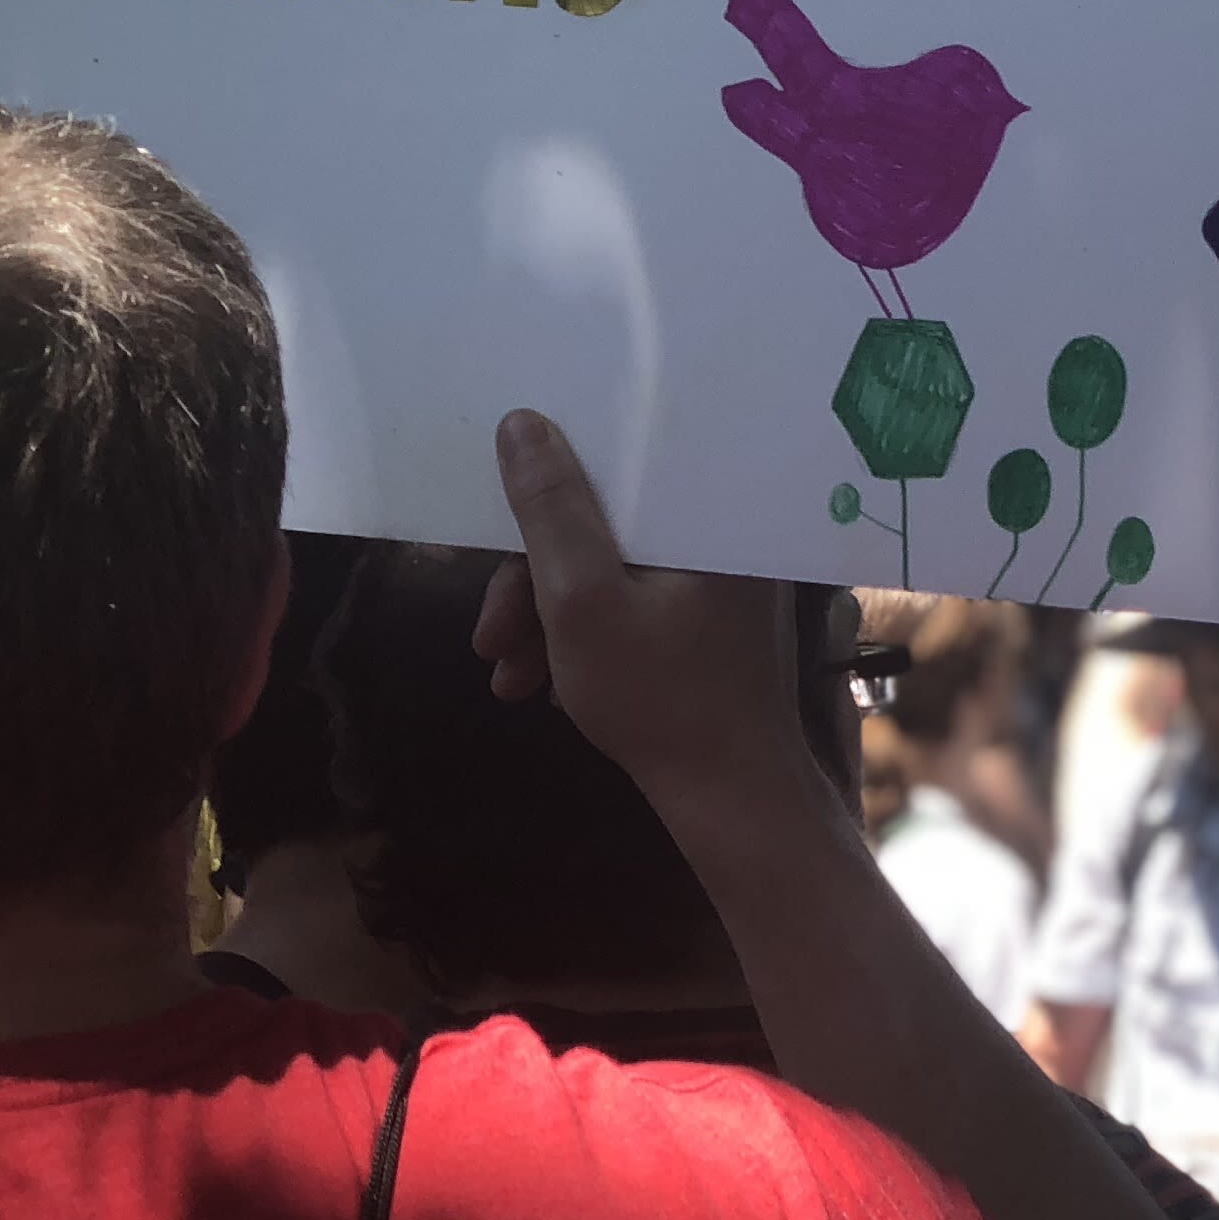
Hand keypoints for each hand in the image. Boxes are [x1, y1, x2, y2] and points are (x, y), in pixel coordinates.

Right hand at [476, 407, 834, 810]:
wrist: (729, 799)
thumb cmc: (660, 698)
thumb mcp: (582, 602)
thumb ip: (551, 511)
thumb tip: (523, 421)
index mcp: (712, 508)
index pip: (623, 457)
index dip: (550, 485)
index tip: (498, 529)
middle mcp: (723, 529)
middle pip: (606, 521)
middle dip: (533, 580)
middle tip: (489, 637)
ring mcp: (718, 575)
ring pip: (610, 566)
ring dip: (546, 616)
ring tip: (505, 675)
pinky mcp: (707, 614)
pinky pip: (633, 598)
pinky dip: (582, 634)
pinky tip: (540, 683)